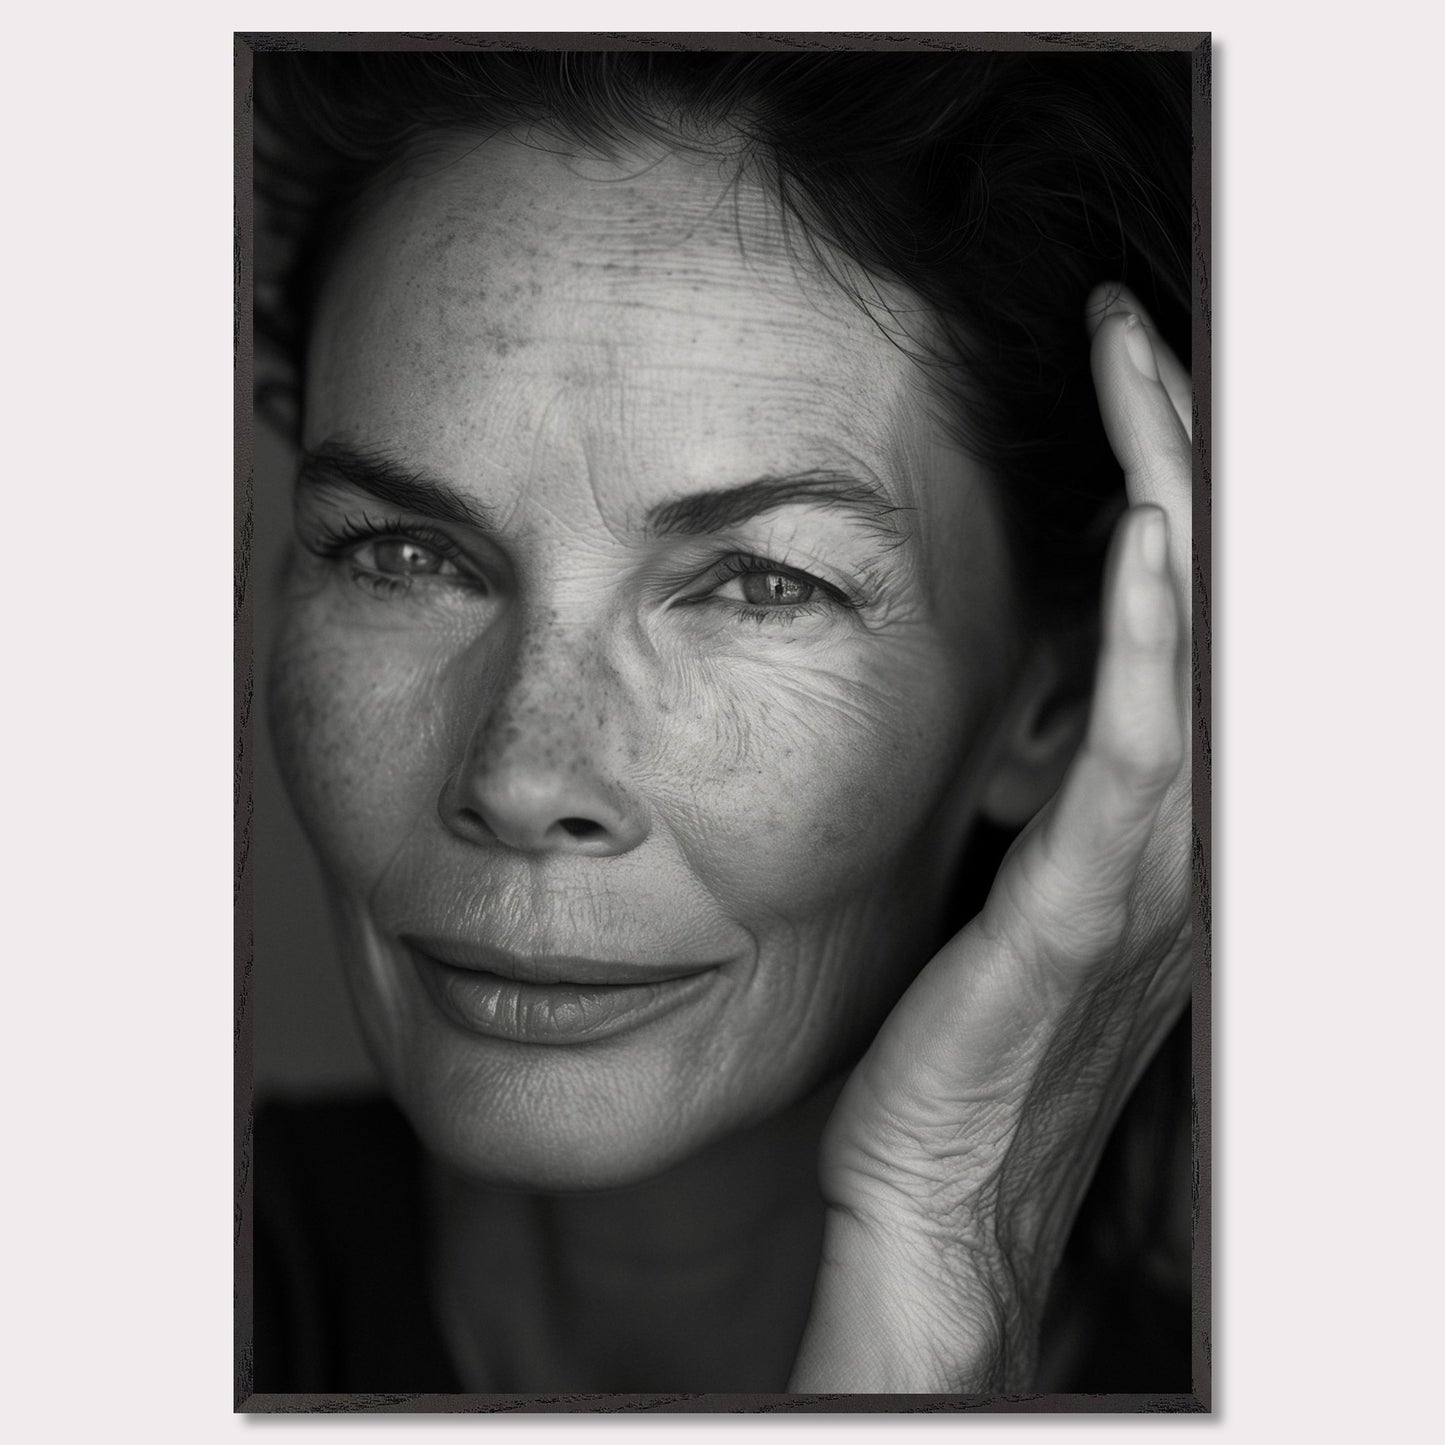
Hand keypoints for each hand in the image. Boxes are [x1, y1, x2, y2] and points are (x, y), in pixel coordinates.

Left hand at [791, 283, 1194, 1392]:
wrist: (939, 1199)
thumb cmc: (966, 1050)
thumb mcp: (1015, 895)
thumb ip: (1044, 794)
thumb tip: (1035, 693)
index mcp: (1155, 830)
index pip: (1188, 628)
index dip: (1174, 500)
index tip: (1130, 389)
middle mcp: (1178, 839)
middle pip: (1213, 614)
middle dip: (1188, 463)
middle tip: (1142, 341)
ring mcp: (1144, 880)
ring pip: (1191, 656)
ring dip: (1176, 507)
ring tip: (1148, 381)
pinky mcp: (1079, 921)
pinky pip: (1134, 762)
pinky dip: (1147, 644)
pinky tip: (1144, 541)